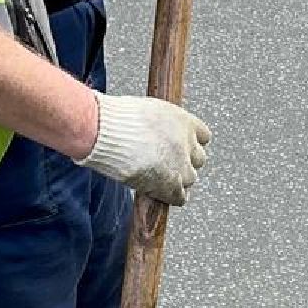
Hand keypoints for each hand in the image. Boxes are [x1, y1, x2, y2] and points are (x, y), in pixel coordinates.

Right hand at [77, 92, 211, 204]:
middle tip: (165, 164)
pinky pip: (181, 197)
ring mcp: (181, 165)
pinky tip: (158, 193)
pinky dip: (171, 197)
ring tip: (157, 178)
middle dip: (184, 162)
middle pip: (198, 159)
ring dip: (177, 180)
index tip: (180, 147)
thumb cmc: (115, 118)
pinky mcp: (170, 185)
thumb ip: (160, 124)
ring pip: (190, 179)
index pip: (203, 137)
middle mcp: (187, 143)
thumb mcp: (146, 110)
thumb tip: (156, 132)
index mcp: (184, 121)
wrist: (104, 132)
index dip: (190, 144)